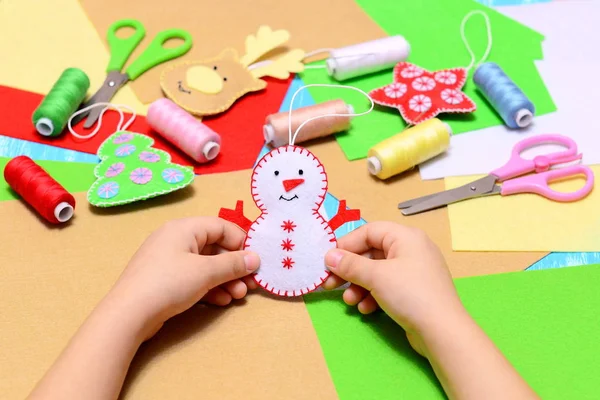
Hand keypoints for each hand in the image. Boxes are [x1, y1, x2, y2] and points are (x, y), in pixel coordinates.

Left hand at [109, 217, 259, 337]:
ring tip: (238, 296)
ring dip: (225, 280)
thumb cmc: (169, 284)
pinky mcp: (165, 280)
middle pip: (215, 247)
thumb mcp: (205, 272)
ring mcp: (169, 260)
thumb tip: (255, 258)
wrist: (128, 314)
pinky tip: (222, 301)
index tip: (256, 261)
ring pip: (206, 265)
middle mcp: (176, 239)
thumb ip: (233, 264)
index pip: (221, 226)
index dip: (241, 242)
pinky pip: (194, 278)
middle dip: (234, 267)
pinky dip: (210, 287)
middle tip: (251, 284)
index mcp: (184, 228)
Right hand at [323, 222, 465, 352]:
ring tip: (349, 302)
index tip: (329, 261)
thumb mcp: (376, 276)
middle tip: (330, 284)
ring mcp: (414, 271)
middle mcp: (411, 249)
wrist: (442, 331)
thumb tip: (329, 256)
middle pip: (371, 253)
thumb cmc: (409, 294)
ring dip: (359, 286)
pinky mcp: (414, 290)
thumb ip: (350, 264)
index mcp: (405, 237)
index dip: (347, 244)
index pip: (369, 231)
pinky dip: (373, 295)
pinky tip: (365, 309)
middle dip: (350, 270)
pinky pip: (387, 286)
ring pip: (377, 272)